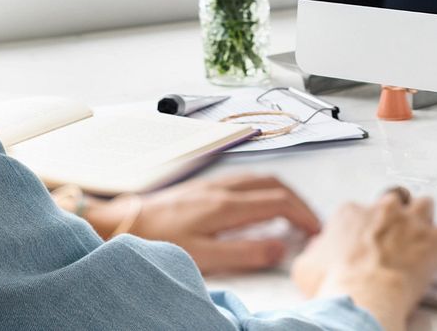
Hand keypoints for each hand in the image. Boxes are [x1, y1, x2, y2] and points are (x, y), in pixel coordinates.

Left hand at [88, 174, 320, 274]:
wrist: (121, 222)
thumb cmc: (157, 241)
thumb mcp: (202, 256)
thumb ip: (244, 252)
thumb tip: (281, 247)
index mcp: (228, 205)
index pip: (280, 202)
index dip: (303, 215)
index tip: (315, 231)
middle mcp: (226, 188)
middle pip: (277, 185)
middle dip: (300, 202)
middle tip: (311, 222)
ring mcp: (215, 183)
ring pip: (263, 179)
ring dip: (284, 193)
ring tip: (293, 213)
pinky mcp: (205, 186)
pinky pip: (247, 179)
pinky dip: (266, 189)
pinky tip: (261, 203)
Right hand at [291, 190, 436, 330]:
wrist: (362, 298)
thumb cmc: (335, 285)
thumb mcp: (306, 266)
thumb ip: (315, 249)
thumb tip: (317, 248)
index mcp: (352, 212)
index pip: (360, 209)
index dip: (365, 226)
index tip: (365, 242)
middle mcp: (383, 209)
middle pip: (395, 199)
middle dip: (396, 214)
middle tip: (394, 237)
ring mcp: (411, 221)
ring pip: (425, 204)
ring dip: (424, 219)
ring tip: (421, 238)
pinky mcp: (434, 239)